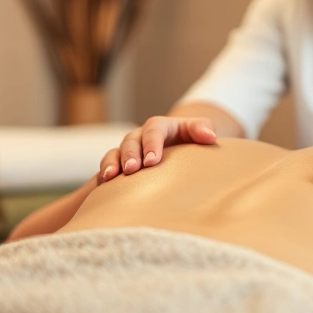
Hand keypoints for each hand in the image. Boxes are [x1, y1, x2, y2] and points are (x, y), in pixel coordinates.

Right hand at [98, 116, 216, 182]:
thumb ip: (202, 129)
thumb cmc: (190, 142)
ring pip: (115, 152)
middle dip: (130, 154)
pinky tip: (103, 186)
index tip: (152, 161)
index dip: (152, 144)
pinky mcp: (120, 164)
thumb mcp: (197, 131)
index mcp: (161, 127)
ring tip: (110, 177)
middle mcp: (141, 136)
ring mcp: (129, 150)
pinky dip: (104, 173)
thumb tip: (210, 136)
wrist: (179, 149)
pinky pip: (108, 165)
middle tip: (132, 169)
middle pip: (131, 140)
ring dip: (112, 164)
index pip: (154, 130)